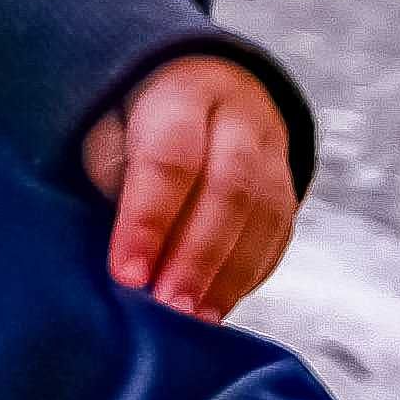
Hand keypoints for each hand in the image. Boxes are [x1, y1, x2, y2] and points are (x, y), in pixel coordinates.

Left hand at [81, 54, 297, 320]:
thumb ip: (112, 166)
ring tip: (196, 319)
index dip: (148, 220)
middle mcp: (240, 116)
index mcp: (185, 89)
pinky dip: (249, 276)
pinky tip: (219, 305)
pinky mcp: (289, 186)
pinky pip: (279, 235)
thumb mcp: (110, 117)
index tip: (128, 275)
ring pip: (263, 215)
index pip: (170, 157)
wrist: (206, 80)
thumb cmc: (140, 112)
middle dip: (197, 256)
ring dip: (228, 276)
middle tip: (169, 307)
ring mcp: (274, 151)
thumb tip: (125, 239)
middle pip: (229, 188)